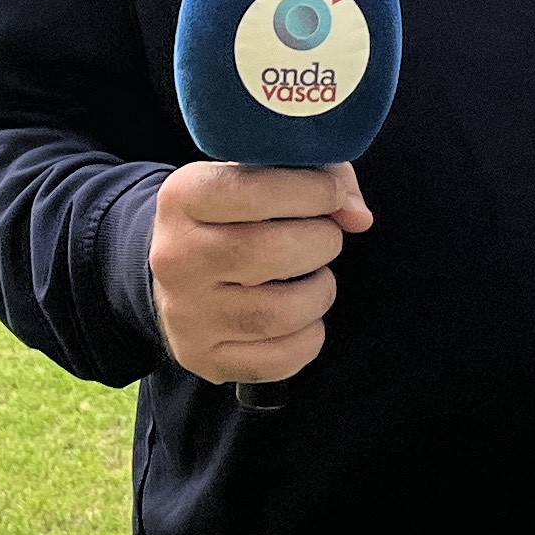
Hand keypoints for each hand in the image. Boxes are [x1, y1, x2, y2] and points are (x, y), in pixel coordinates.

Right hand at [147, 159, 371, 385]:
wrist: (175, 273)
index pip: (252, 190)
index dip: (311, 191)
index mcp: (182, 199)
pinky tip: (302, 317)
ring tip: (314, 278)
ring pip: (282, 312)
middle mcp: (176, 259)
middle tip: (324, 238)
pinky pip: (280, 359)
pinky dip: (309, 337)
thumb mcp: (258, 176)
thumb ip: (318, 177)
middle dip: (322, 242)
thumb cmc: (234, 216)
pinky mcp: (203, 357)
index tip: (332, 195)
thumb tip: (358, 217)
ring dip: (320, 292)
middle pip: (274, 252)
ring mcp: (186, 315)